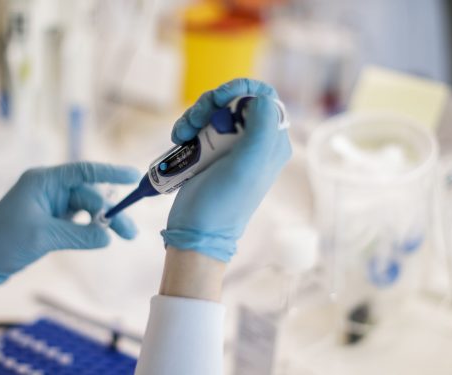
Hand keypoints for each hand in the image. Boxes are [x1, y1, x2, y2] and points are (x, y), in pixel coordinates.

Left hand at [0, 162, 139, 286]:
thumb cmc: (5, 241)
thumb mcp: (43, 237)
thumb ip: (78, 234)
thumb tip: (108, 236)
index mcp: (44, 181)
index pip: (83, 172)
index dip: (110, 173)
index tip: (134, 176)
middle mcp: (50, 188)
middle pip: (90, 194)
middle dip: (110, 212)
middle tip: (129, 232)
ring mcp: (53, 203)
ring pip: (88, 208)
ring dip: (106, 221)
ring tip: (125, 236)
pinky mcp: (54, 219)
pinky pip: (81, 219)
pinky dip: (93, 227)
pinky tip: (105, 236)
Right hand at [162, 79, 291, 262]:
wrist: (196, 230)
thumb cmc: (223, 202)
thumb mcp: (248, 164)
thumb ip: (262, 128)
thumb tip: (261, 98)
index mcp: (272, 142)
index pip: (265, 97)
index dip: (242, 89)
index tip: (220, 97)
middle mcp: (255, 141)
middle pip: (235, 100)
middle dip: (211, 104)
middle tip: (195, 120)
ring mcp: (232, 146)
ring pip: (215, 110)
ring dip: (195, 115)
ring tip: (182, 134)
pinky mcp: (211, 151)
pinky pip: (200, 125)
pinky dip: (187, 126)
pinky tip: (179, 139)